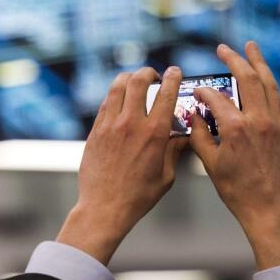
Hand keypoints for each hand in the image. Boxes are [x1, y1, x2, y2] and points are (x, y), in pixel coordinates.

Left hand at [56, 66, 187, 264]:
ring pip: (118, 86)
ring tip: (136, 82)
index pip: (166, 93)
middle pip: (138, 80)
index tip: (175, 72)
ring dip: (129, 78)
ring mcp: (110, 125)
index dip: (173, 77)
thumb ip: (175, 151)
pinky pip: (106, 102)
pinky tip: (121, 100)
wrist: (104, 208)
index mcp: (154, 134)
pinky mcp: (96, 131)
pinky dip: (116, 95)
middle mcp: (131, 124)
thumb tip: (184, 136)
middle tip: (154, 76)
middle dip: (149, 72)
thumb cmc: (139, 196)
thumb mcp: (166, 176)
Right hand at [187, 42, 279, 270]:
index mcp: (235, 128)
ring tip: (251, 46)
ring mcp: (278, 124)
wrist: (270, 211)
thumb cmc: (237, 192)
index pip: (216, 97)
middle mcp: (259, 120)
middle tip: (223, 48)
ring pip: (269, 83)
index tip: (197, 91)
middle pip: (246, 78)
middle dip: (233, 59)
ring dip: (259, 62)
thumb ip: (200, 136)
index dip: (203, 91)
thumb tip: (194, 116)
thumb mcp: (211, 165)